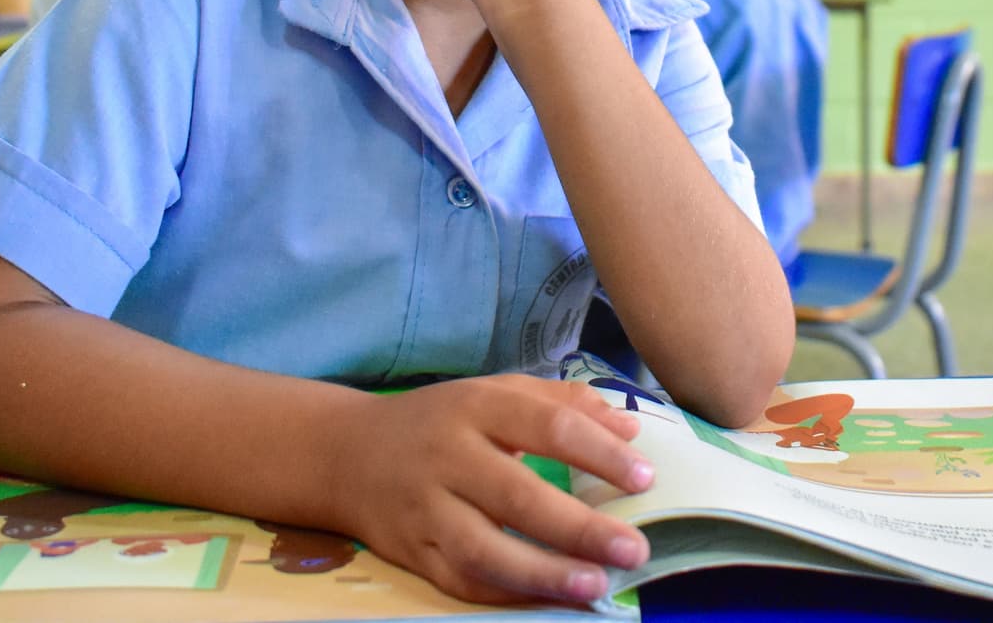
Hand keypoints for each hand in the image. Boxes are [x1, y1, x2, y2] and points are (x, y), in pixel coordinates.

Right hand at [329, 375, 653, 604]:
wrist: (347, 454)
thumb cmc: (441, 421)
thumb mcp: (496, 393)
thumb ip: (562, 403)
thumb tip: (630, 429)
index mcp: (477, 407)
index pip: (548, 426)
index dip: (599, 453)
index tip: (645, 478)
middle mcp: (448, 456)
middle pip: (517, 495)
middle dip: (580, 527)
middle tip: (633, 549)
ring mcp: (426, 508)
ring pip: (484, 549)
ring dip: (543, 573)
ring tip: (594, 586)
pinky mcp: (411, 552)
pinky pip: (460, 581)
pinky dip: (506, 594)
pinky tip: (549, 598)